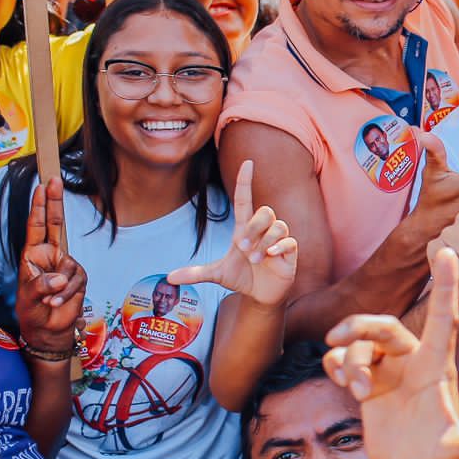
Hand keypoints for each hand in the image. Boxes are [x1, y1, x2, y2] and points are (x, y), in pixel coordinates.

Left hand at [16, 178, 86, 352]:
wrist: (48, 332)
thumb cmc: (32, 313)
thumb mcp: (28, 297)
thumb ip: (41, 285)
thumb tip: (60, 277)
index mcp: (33, 255)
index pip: (36, 226)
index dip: (39, 206)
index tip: (42, 186)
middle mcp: (51, 256)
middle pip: (56, 224)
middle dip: (55, 203)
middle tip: (54, 180)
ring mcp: (67, 267)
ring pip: (70, 267)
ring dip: (60, 288)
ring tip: (49, 302)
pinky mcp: (79, 279)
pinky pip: (77, 281)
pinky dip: (67, 294)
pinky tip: (57, 303)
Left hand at [166, 160, 296, 306]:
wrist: (260, 296)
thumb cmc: (241, 278)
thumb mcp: (217, 274)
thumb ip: (196, 273)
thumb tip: (170, 277)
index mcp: (245, 229)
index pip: (245, 199)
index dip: (246, 181)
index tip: (248, 163)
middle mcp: (263, 231)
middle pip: (265, 211)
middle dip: (254, 228)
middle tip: (243, 249)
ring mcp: (278, 240)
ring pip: (278, 225)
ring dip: (264, 242)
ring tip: (256, 259)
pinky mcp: (289, 252)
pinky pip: (289, 241)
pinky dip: (279, 247)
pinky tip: (270, 256)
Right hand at [324, 249, 458, 458]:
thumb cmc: (438, 458)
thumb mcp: (454, 452)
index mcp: (436, 366)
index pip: (442, 317)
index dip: (445, 284)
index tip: (447, 249)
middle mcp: (413, 361)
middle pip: (384, 325)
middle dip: (359, 325)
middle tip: (334, 338)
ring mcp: (390, 370)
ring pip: (361, 344)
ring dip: (350, 363)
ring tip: (357, 393)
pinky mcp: (370, 382)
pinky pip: (344, 358)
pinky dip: (336, 366)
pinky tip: (341, 385)